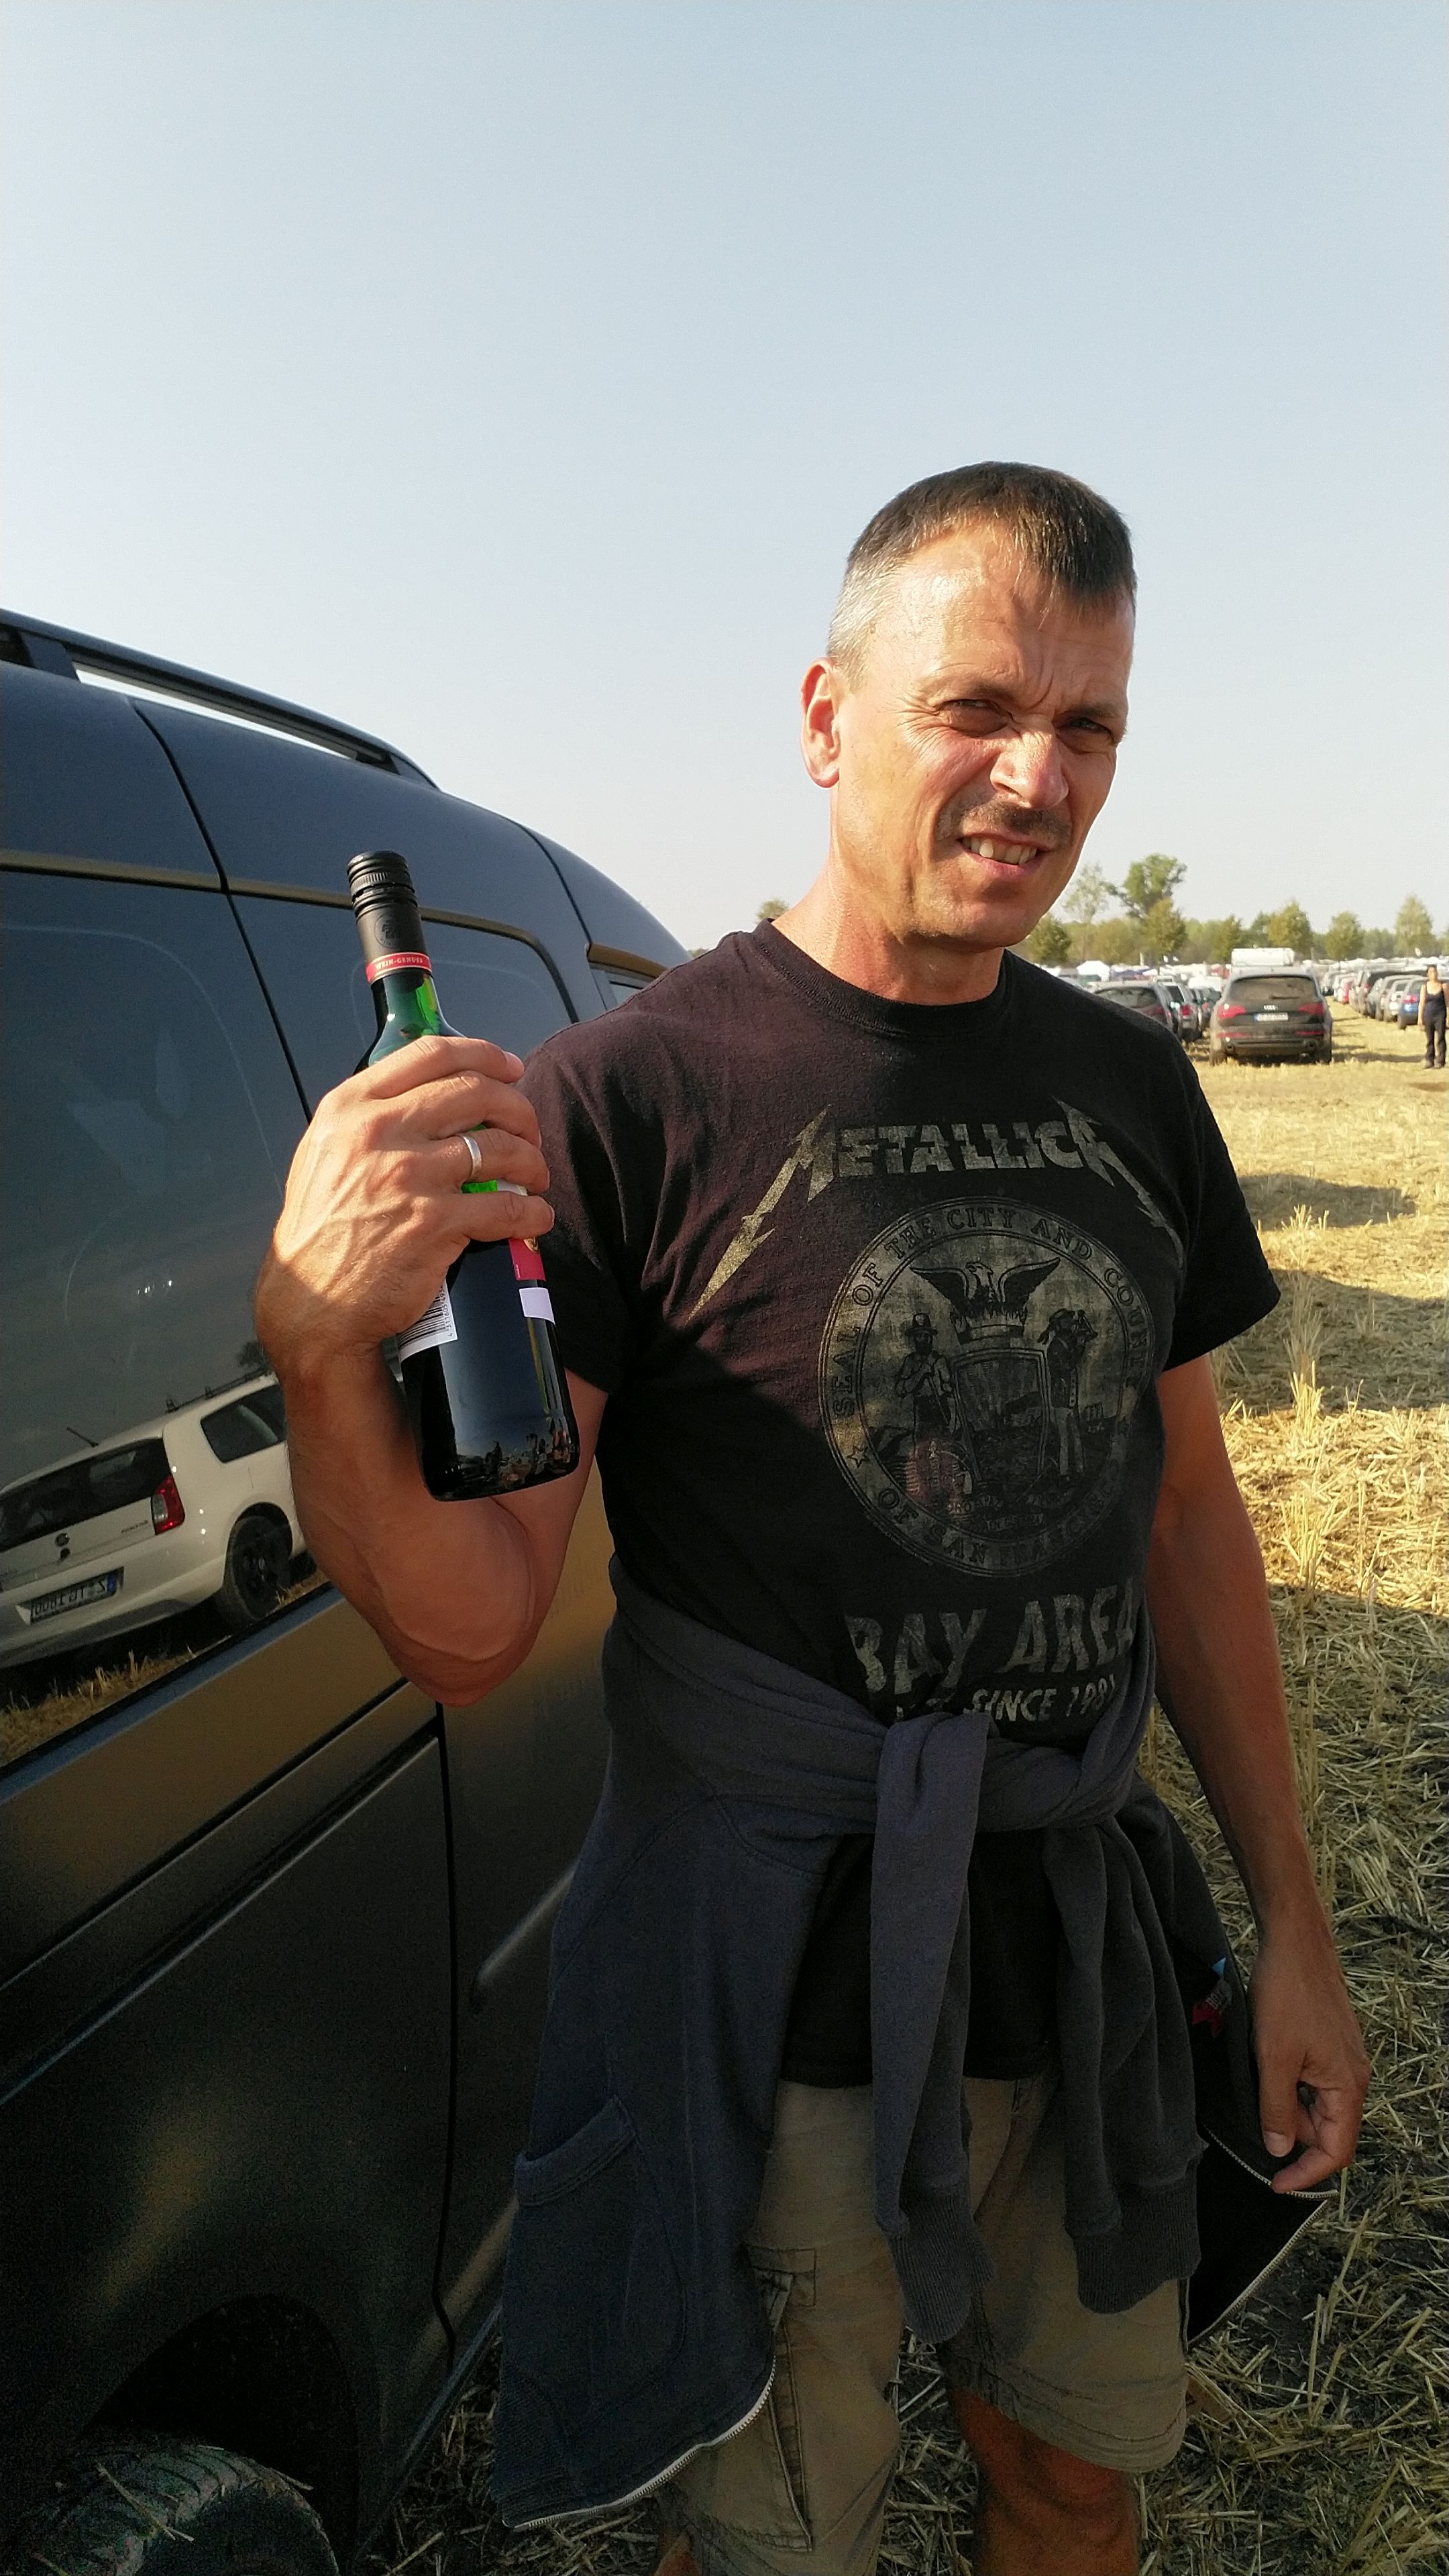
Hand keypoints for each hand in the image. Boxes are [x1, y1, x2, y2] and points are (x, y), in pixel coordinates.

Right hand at [256, 1034, 553, 1373]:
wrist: (312, 1300)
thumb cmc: (321, 1228)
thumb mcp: (325, 1151)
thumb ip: (369, 1117)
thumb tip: (428, 1094)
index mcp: (352, 1107)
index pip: (431, 1054)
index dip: (484, 1055)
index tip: (510, 1068)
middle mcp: (379, 1132)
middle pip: (476, 1092)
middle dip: (518, 1109)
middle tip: (530, 1130)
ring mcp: (408, 1177)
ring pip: (500, 1148)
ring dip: (531, 1160)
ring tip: (535, 1176)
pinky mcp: (434, 1224)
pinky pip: (505, 1207)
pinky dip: (532, 1211)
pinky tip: (536, 1216)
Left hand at [1249, 1910, 1369, 2191]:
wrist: (1294, 1941)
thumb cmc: (1286, 1993)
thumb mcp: (1273, 2056)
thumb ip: (1276, 2107)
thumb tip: (1279, 2149)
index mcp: (1347, 2085)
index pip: (1336, 2150)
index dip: (1306, 2173)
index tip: (1276, 2182)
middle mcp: (1352, 2077)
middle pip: (1328, 2131)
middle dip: (1294, 2140)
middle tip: (1257, 2131)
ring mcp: (1341, 2060)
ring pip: (1317, 2107)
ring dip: (1289, 2113)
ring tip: (1257, 2097)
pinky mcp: (1328, 2045)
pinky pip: (1313, 2084)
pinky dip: (1290, 2090)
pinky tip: (1266, 2076)